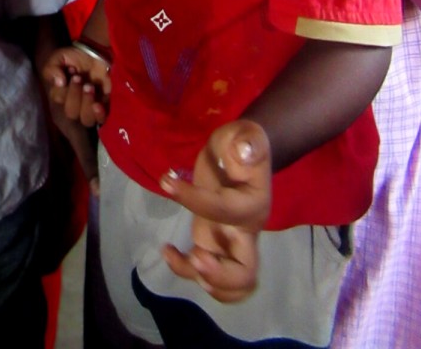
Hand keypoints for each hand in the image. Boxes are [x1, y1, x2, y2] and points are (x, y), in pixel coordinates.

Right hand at [42, 44, 111, 129]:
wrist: (93, 53)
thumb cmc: (73, 58)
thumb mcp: (58, 58)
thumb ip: (52, 69)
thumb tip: (59, 82)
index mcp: (59, 97)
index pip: (58, 102)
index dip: (63, 90)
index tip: (70, 71)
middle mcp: (72, 106)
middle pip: (71, 114)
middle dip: (74, 96)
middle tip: (79, 78)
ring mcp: (88, 108)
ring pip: (86, 120)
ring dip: (87, 104)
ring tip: (90, 86)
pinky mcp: (103, 106)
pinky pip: (101, 119)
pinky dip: (99, 115)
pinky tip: (98, 104)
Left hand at [160, 120, 270, 302]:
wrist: (241, 153)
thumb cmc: (240, 143)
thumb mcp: (245, 134)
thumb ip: (248, 141)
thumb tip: (243, 149)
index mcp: (254, 204)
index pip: (229, 212)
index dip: (196, 200)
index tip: (166, 180)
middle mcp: (246, 231)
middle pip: (245, 274)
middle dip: (220, 274)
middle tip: (196, 256)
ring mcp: (231, 242)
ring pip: (230, 285)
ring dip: (205, 280)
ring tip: (176, 255)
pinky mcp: (214, 243)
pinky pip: (208, 273)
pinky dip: (187, 271)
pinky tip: (167, 250)